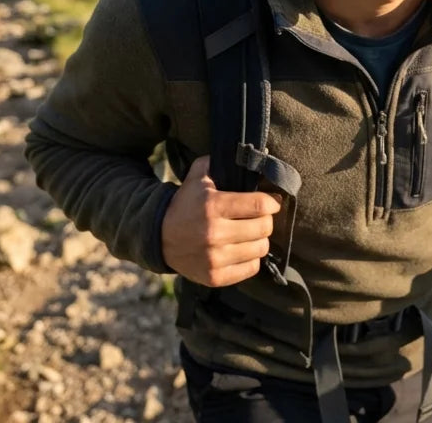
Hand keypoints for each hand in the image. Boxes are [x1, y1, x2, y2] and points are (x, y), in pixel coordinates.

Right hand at [161, 155, 281, 286]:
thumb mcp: (198, 176)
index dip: (272, 203)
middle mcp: (214, 233)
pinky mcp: (214, 277)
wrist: (158, 236)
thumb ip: (219, 161)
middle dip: (266, 220)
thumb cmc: (186, 203)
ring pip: (260, 249)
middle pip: (263, 228)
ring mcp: (214, 258)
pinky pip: (251, 269)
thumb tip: (254, 155)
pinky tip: (243, 250)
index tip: (272, 202)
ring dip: (260, 240)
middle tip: (260, 218)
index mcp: (213, 206)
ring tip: (251, 234)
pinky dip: (251, 259)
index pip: (259, 205)